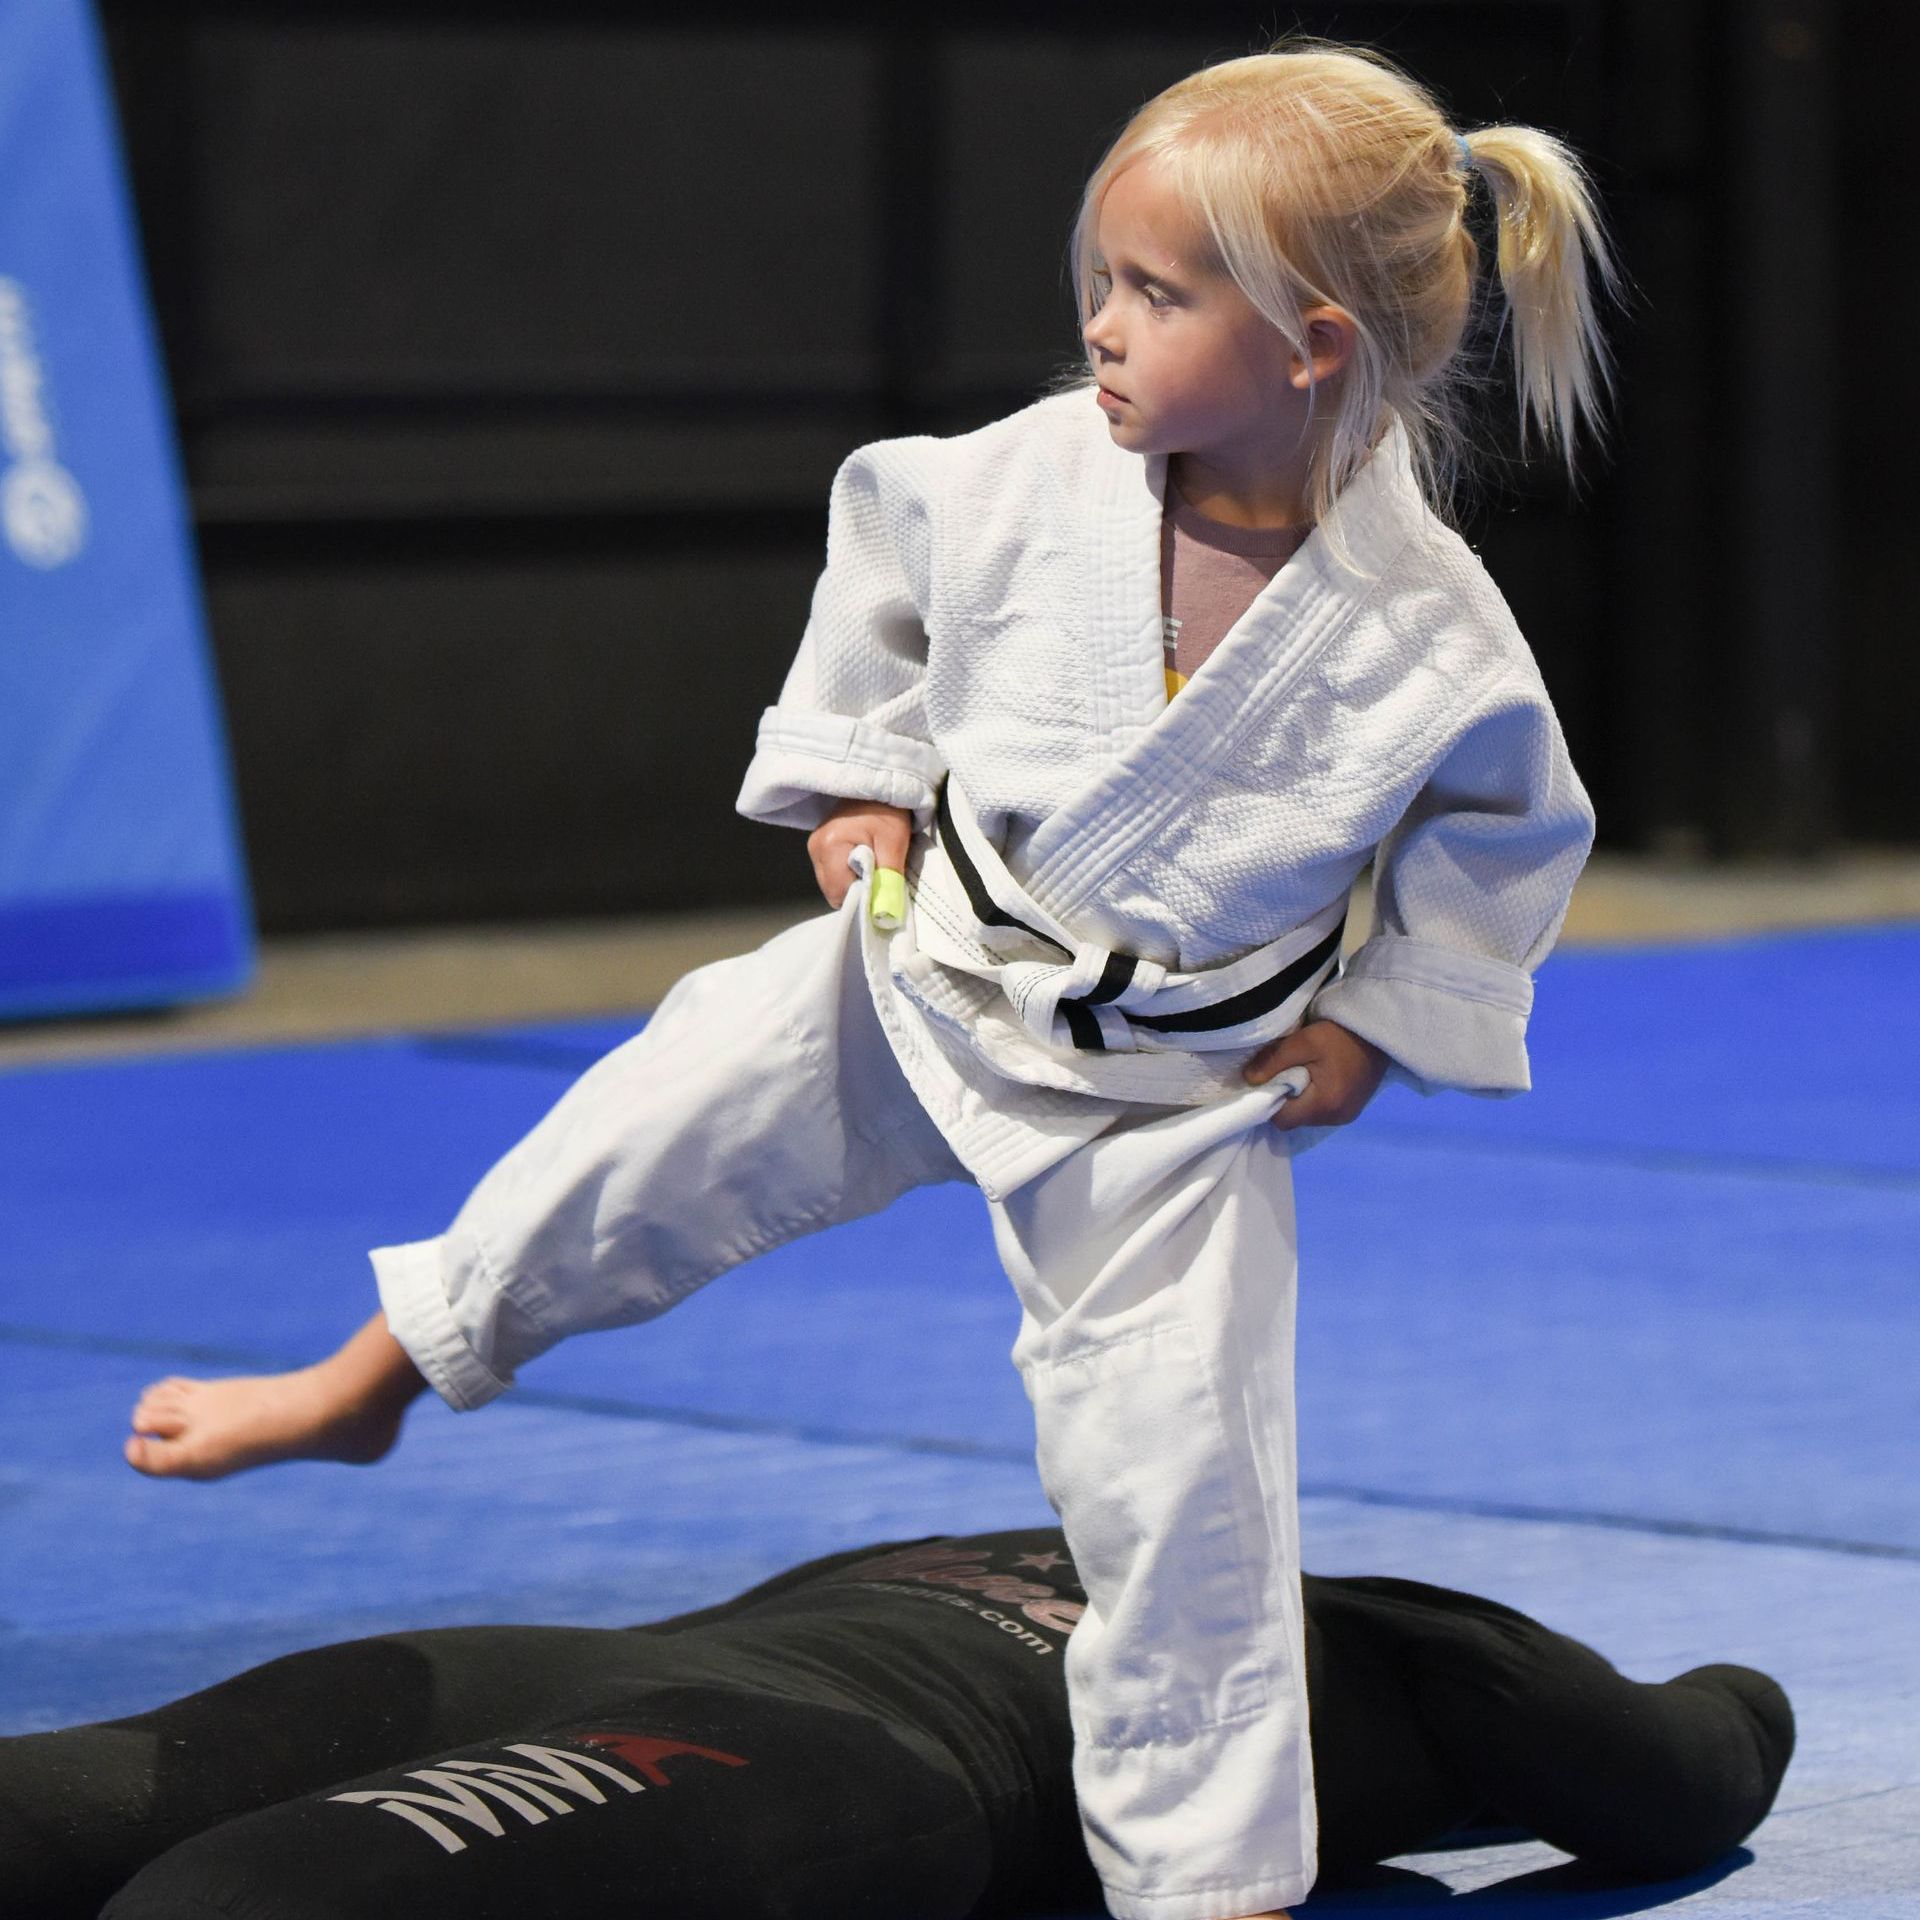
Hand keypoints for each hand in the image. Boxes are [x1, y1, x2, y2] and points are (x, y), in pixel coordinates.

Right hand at [807, 799, 912, 908]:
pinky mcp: (819, 846)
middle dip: (857, 892)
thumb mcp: (895, 843)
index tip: (881, 894)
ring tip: (872, 866)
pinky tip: (864, 862)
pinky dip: (848, 874)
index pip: (839, 894)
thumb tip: (886, 913)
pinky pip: (832, 873)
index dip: (862, 900)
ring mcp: (814, 846)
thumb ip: (888, 880)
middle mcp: (815, 848)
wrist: (878, 784)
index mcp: (830, 847)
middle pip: (833, 891)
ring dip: (853, 883)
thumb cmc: (887, 810)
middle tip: (879, 878)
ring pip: (832, 884)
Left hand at [1243, 1018, 1386, 1132]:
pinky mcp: (1352, 1110)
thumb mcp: (1303, 1041)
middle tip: (1288, 1072)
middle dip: (1286, 1099)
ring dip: (1301, 1099)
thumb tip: (1250, 1079)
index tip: (1271, 1080)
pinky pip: (1323, 1111)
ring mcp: (1346, 1116)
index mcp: (1324, 1105)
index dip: (1270, 1101)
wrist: (1379, 1032)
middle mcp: (1336, 1118)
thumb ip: (1273, 1061)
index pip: (1282, 1119)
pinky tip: (1320, 1077)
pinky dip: (1315, 1098)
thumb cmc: (1340, 1036)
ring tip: (1306, 1072)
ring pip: (1308, 1116)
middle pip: (1295, 1119)